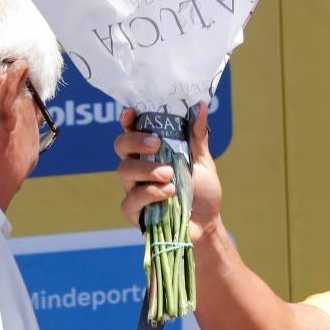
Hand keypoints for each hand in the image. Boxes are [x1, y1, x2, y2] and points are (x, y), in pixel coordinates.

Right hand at [115, 104, 222, 241]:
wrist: (207, 223)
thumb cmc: (202, 190)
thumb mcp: (203, 161)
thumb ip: (198, 136)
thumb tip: (201, 106)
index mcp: (153, 152)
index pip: (134, 131)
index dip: (129, 120)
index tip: (132, 113)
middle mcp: (139, 167)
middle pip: (121, 146)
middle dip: (135, 141)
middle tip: (155, 143)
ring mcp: (133, 189)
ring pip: (124, 170)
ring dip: (147, 169)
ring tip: (169, 175)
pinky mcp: (134, 211)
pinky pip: (130, 199)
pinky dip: (149, 194)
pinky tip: (168, 193)